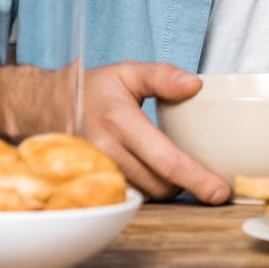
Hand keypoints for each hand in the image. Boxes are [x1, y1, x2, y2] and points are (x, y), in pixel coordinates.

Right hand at [82, 61, 229, 202]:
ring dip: (164, 187)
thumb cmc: (94, 89)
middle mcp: (105, 152)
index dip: (196, 178)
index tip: (219, 192)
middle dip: (184, 183)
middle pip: (159, 185)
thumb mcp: (128, 72)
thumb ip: (162, 75)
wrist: (48, 107)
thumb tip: (196, 84)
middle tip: (196, 170)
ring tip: (170, 167)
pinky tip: (150, 174)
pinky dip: (145, 189)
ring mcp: (95, 172)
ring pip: (145, 194)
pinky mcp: (90, 183)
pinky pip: (128, 195)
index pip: (166, 161)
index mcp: (119, 122)